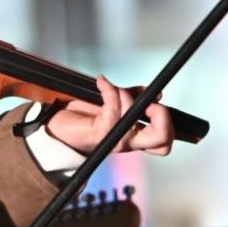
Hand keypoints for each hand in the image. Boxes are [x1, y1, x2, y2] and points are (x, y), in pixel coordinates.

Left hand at [44, 75, 174, 156]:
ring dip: (126, 95)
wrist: (57, 125)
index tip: (157, 103)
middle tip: (149, 104)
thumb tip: (155, 94)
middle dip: (162, 116)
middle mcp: (128, 142)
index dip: (170, 123)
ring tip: (112, 88)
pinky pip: (113, 108)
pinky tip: (102, 83)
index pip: (164, 142)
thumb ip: (135, 98)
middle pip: (162, 140)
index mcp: (135, 136)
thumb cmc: (84, 115)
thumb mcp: (116, 103)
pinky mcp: (100, 133)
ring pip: (135, 117)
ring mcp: (115, 139)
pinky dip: (109, 90)